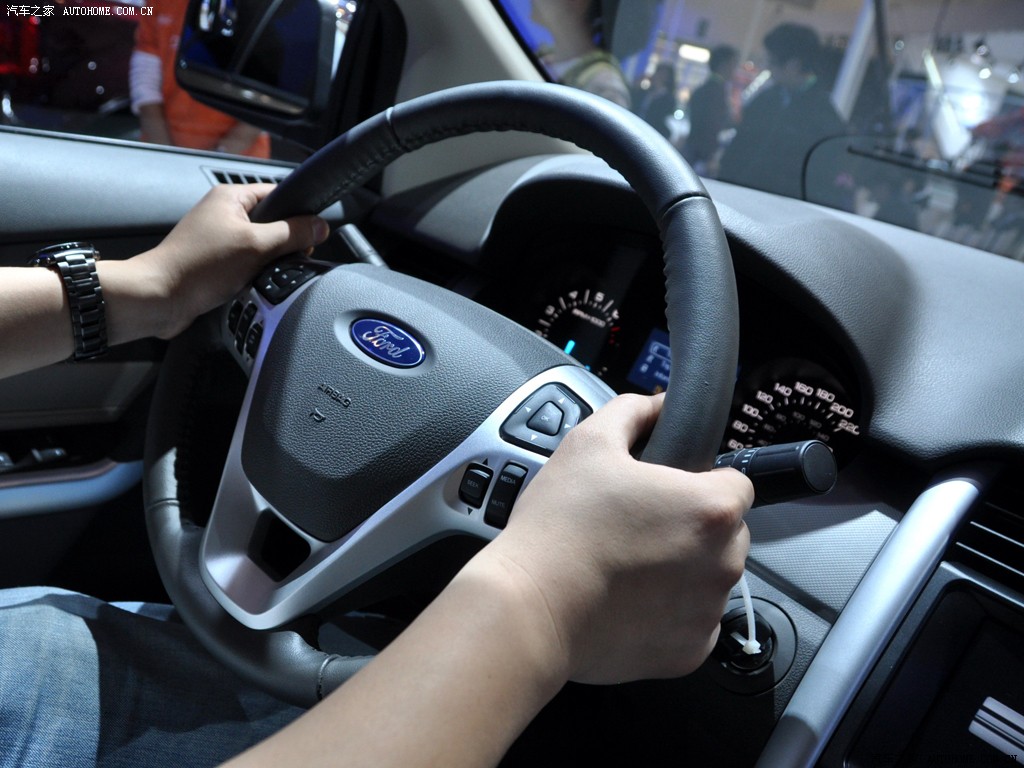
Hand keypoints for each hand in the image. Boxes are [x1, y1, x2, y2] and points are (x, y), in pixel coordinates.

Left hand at [130, 183, 328, 338]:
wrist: (160, 298)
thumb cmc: (198, 266)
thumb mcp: (257, 246)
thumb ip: (292, 233)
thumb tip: (320, 226)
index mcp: (231, 197)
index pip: (279, 195)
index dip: (297, 215)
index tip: (308, 236)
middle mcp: (223, 213)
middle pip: (272, 223)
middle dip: (282, 244)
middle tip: (280, 259)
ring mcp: (218, 237)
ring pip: (261, 247)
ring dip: (267, 262)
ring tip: (258, 274)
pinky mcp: (214, 261)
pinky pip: (247, 263)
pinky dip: (252, 274)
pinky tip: (248, 284)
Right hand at [484, 393, 752, 683]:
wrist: (530, 608)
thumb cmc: (559, 527)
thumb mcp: (588, 444)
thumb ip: (634, 412)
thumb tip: (659, 404)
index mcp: (711, 509)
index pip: (737, 483)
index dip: (700, 480)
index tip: (665, 491)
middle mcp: (724, 563)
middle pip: (727, 533)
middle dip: (693, 527)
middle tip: (638, 526)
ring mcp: (708, 613)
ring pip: (710, 579)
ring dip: (683, 570)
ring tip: (626, 565)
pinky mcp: (690, 653)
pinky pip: (693, 623)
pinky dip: (669, 614)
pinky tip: (627, 600)